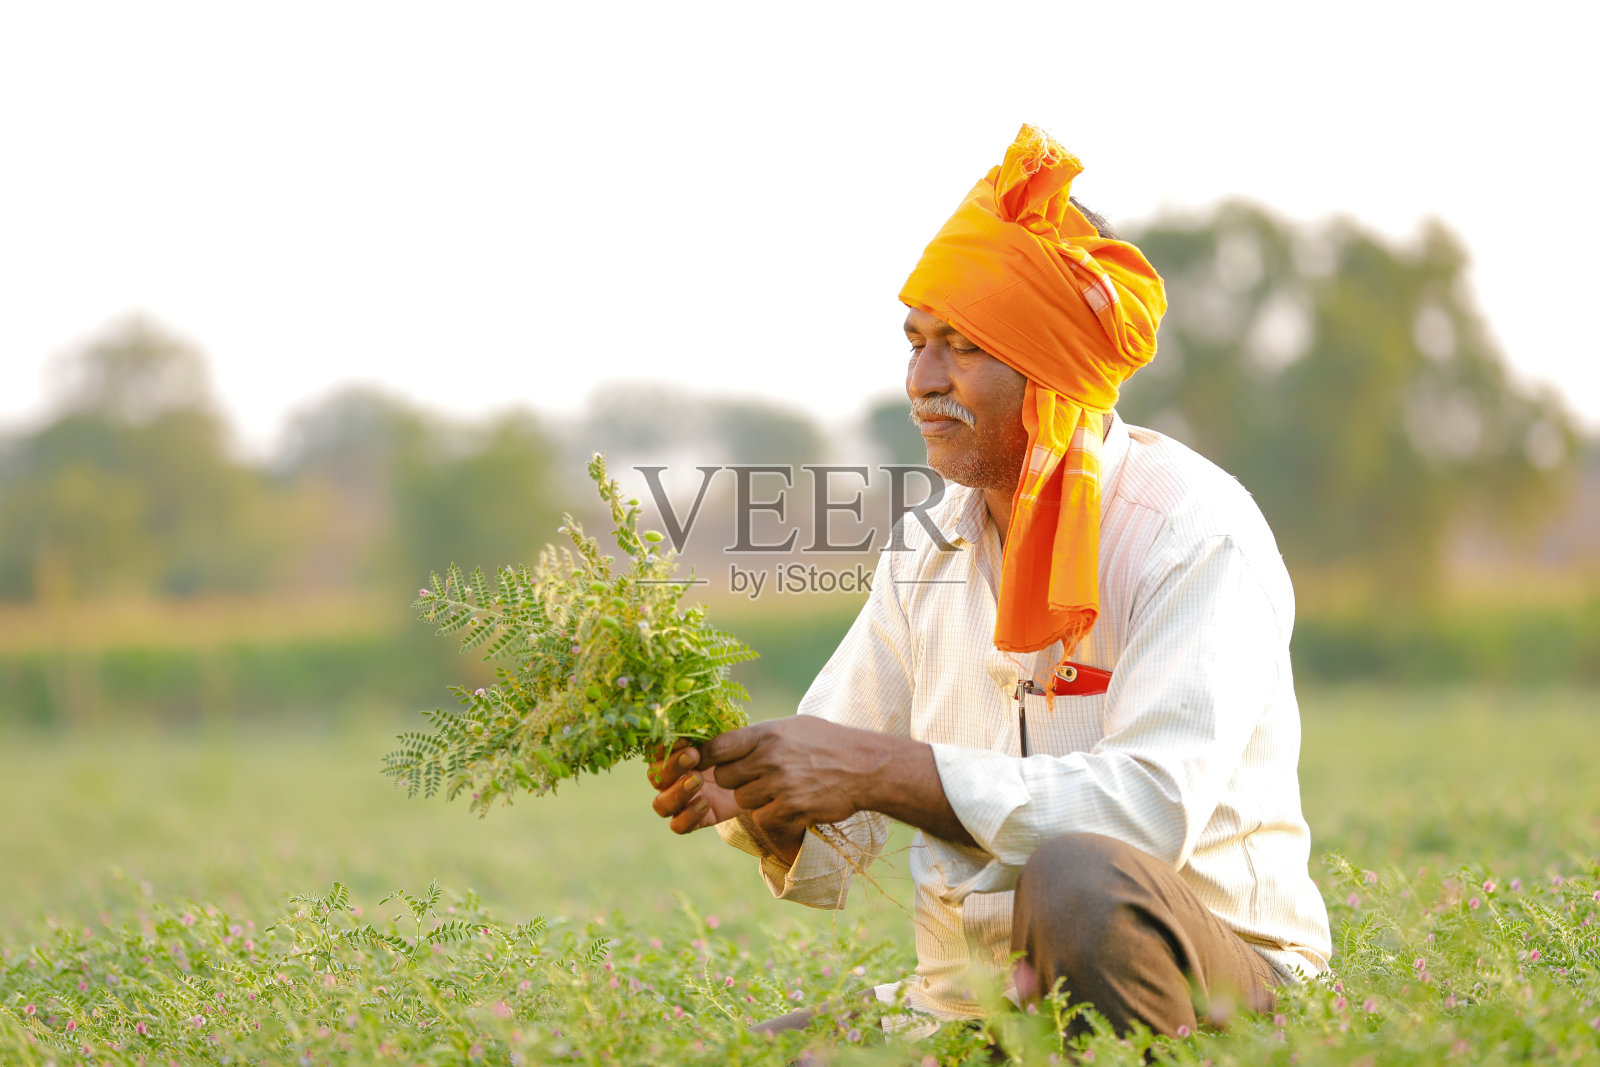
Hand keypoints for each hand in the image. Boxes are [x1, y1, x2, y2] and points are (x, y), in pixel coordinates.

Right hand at [647, 738, 739, 833]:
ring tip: (698, 780)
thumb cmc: (735, 752)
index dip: (662, 747)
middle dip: (672, 766)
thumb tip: (695, 731)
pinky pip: (678, 825)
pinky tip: (705, 803)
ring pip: (661, 804)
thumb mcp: (724, 739)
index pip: (653, 752)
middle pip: (655, 777)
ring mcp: (680, 802)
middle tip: (695, 756)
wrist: (755, 777)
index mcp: (671, 756)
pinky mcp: (693, 820)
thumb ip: (708, 736)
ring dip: (676, 792)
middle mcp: (670, 780)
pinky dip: (688, 816)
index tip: (684, 739)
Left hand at [700, 717, 874, 829]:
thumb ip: (760, 736)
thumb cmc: (828, 743)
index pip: (718, 747)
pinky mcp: (791, 809)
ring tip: (776, 790)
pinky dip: (771, 814)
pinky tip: (788, 803)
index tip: (705, 762)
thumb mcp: (793, 727)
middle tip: (752, 778)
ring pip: (742, 801)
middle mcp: (770, 758)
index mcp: (768, 734)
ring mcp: (780, 786)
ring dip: (754, 799)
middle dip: (734, 780)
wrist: (865, 767)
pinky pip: (762, 817)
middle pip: (724, 778)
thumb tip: (726, 743)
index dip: (706, 757)